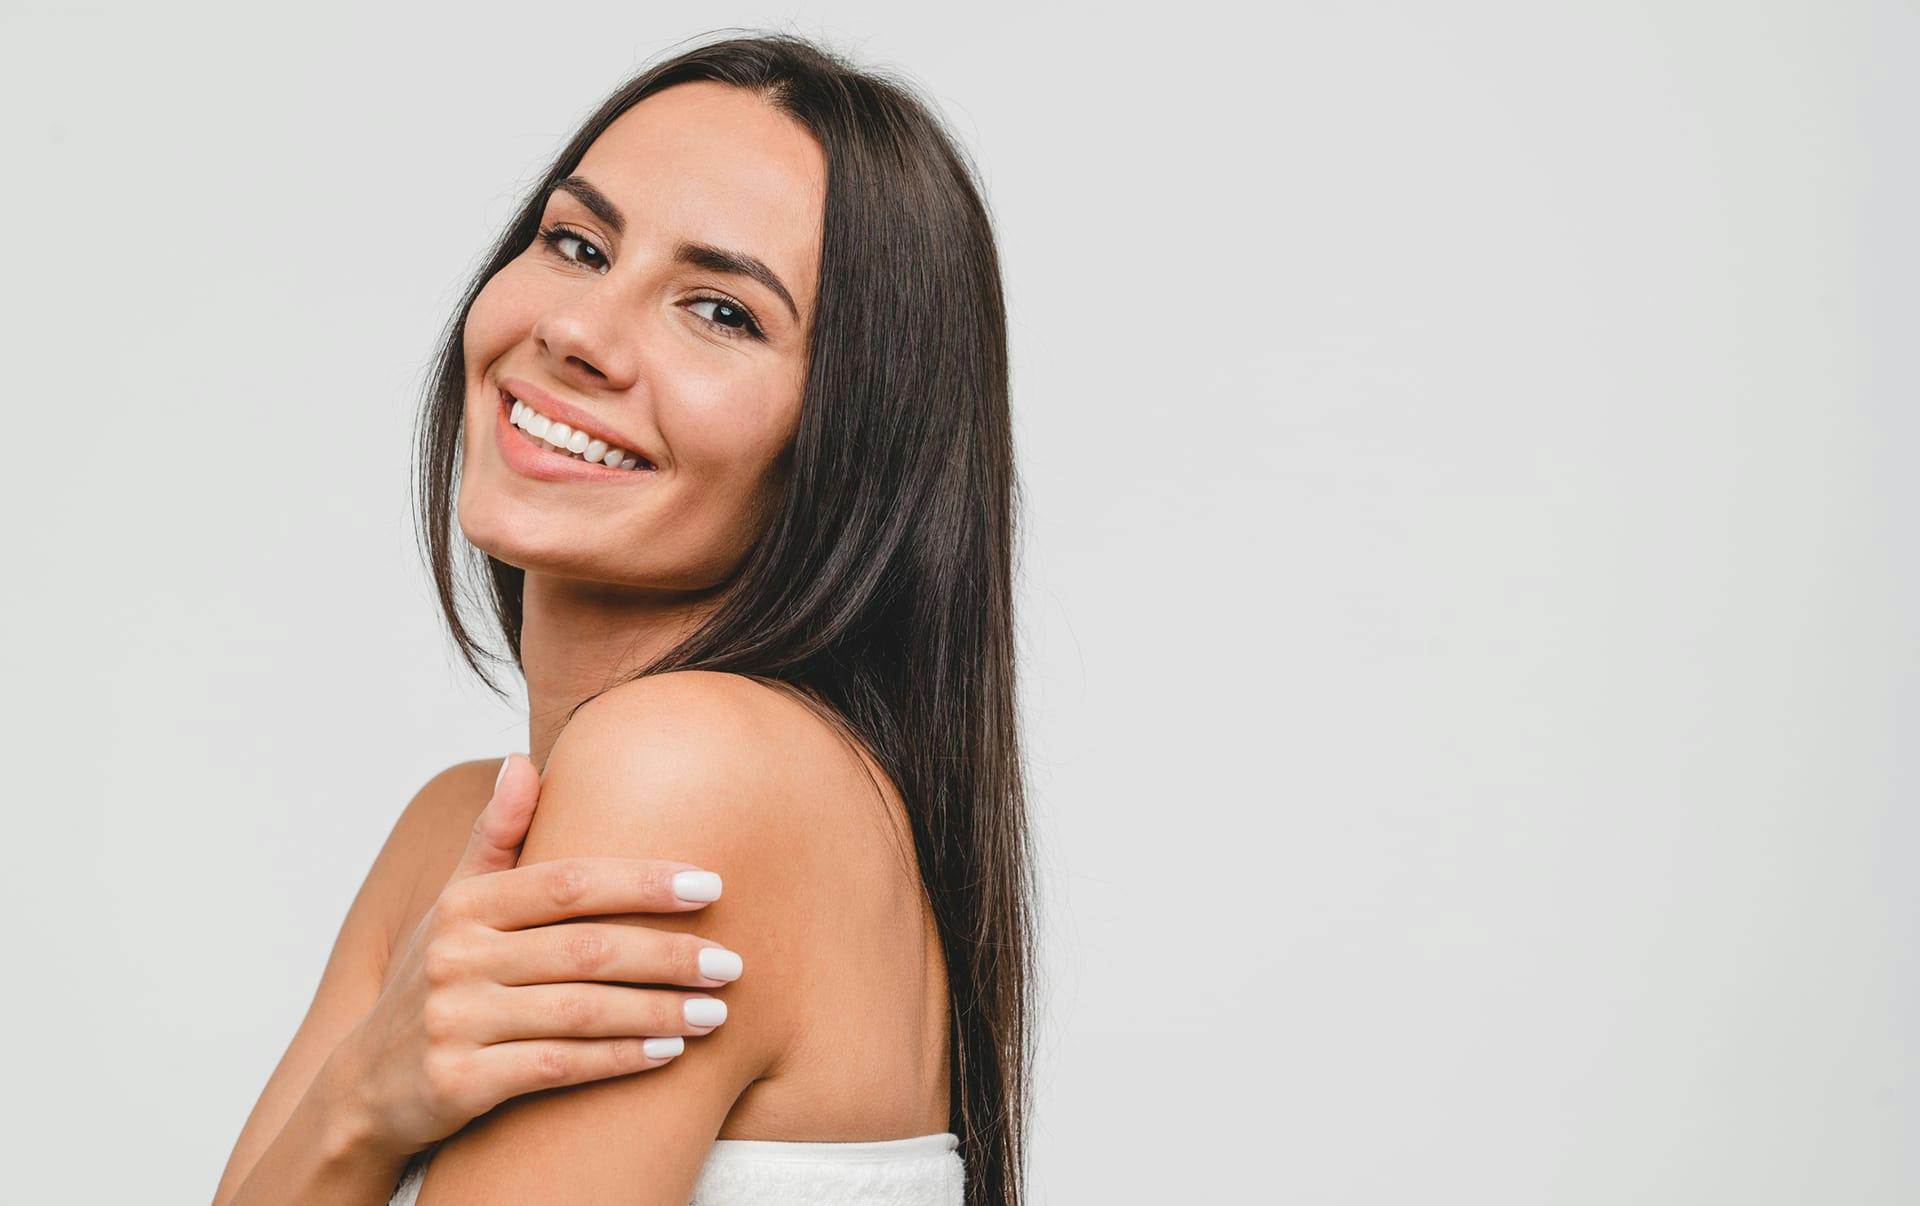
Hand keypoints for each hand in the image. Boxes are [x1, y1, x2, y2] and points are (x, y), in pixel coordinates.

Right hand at [324, 754, 744, 1159]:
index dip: (643, 881)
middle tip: (732, 963)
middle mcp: (455, 957)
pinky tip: (667, 1055)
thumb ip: (495, 837)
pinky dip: (617, 1060)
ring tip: (716, 1013)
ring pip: (579, 1012)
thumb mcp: (453, 906)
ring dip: (658, 1012)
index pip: (569, 883)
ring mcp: (453, 1022)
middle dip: (669, 956)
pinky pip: (557, 1068)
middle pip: (586, 949)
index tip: (711, 886)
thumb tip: (523, 760)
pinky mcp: (457, 1084)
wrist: (365, 1088)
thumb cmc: (434, 981)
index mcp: (464, 906)